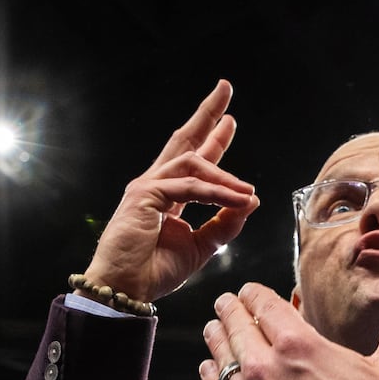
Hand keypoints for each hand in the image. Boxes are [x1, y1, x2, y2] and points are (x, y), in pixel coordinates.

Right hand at [82, 79, 258, 302]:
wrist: (127, 290)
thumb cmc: (155, 272)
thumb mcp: (201, 247)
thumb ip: (224, 224)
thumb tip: (251, 202)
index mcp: (167, 197)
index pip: (194, 161)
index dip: (213, 139)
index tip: (230, 120)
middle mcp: (156, 185)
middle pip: (184, 141)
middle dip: (206, 115)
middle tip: (225, 89)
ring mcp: (147, 187)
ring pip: (194, 165)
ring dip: (226, 177)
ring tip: (248, 191)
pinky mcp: (144, 195)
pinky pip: (189, 188)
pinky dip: (216, 193)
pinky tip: (238, 199)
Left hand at [198, 276, 378, 379]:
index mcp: (298, 345)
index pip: (260, 302)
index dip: (253, 293)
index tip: (250, 292)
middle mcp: (263, 368)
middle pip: (232, 324)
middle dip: (231, 310)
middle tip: (228, 304)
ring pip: (218, 355)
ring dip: (217, 338)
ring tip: (216, 329)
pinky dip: (212, 375)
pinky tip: (212, 369)